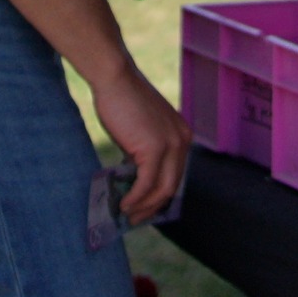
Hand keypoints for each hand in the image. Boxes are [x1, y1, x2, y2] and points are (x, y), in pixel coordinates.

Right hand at [91, 63, 189, 219]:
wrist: (115, 78)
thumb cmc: (121, 100)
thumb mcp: (141, 130)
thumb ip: (145, 152)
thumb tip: (136, 180)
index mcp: (182, 135)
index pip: (177, 174)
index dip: (162, 194)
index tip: (148, 208)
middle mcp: (182, 141)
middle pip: (173, 185)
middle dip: (155, 206)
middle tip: (137, 218)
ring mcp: (170, 145)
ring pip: (162, 188)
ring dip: (144, 206)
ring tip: (127, 215)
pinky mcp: (154, 148)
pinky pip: (146, 183)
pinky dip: (135, 198)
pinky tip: (123, 204)